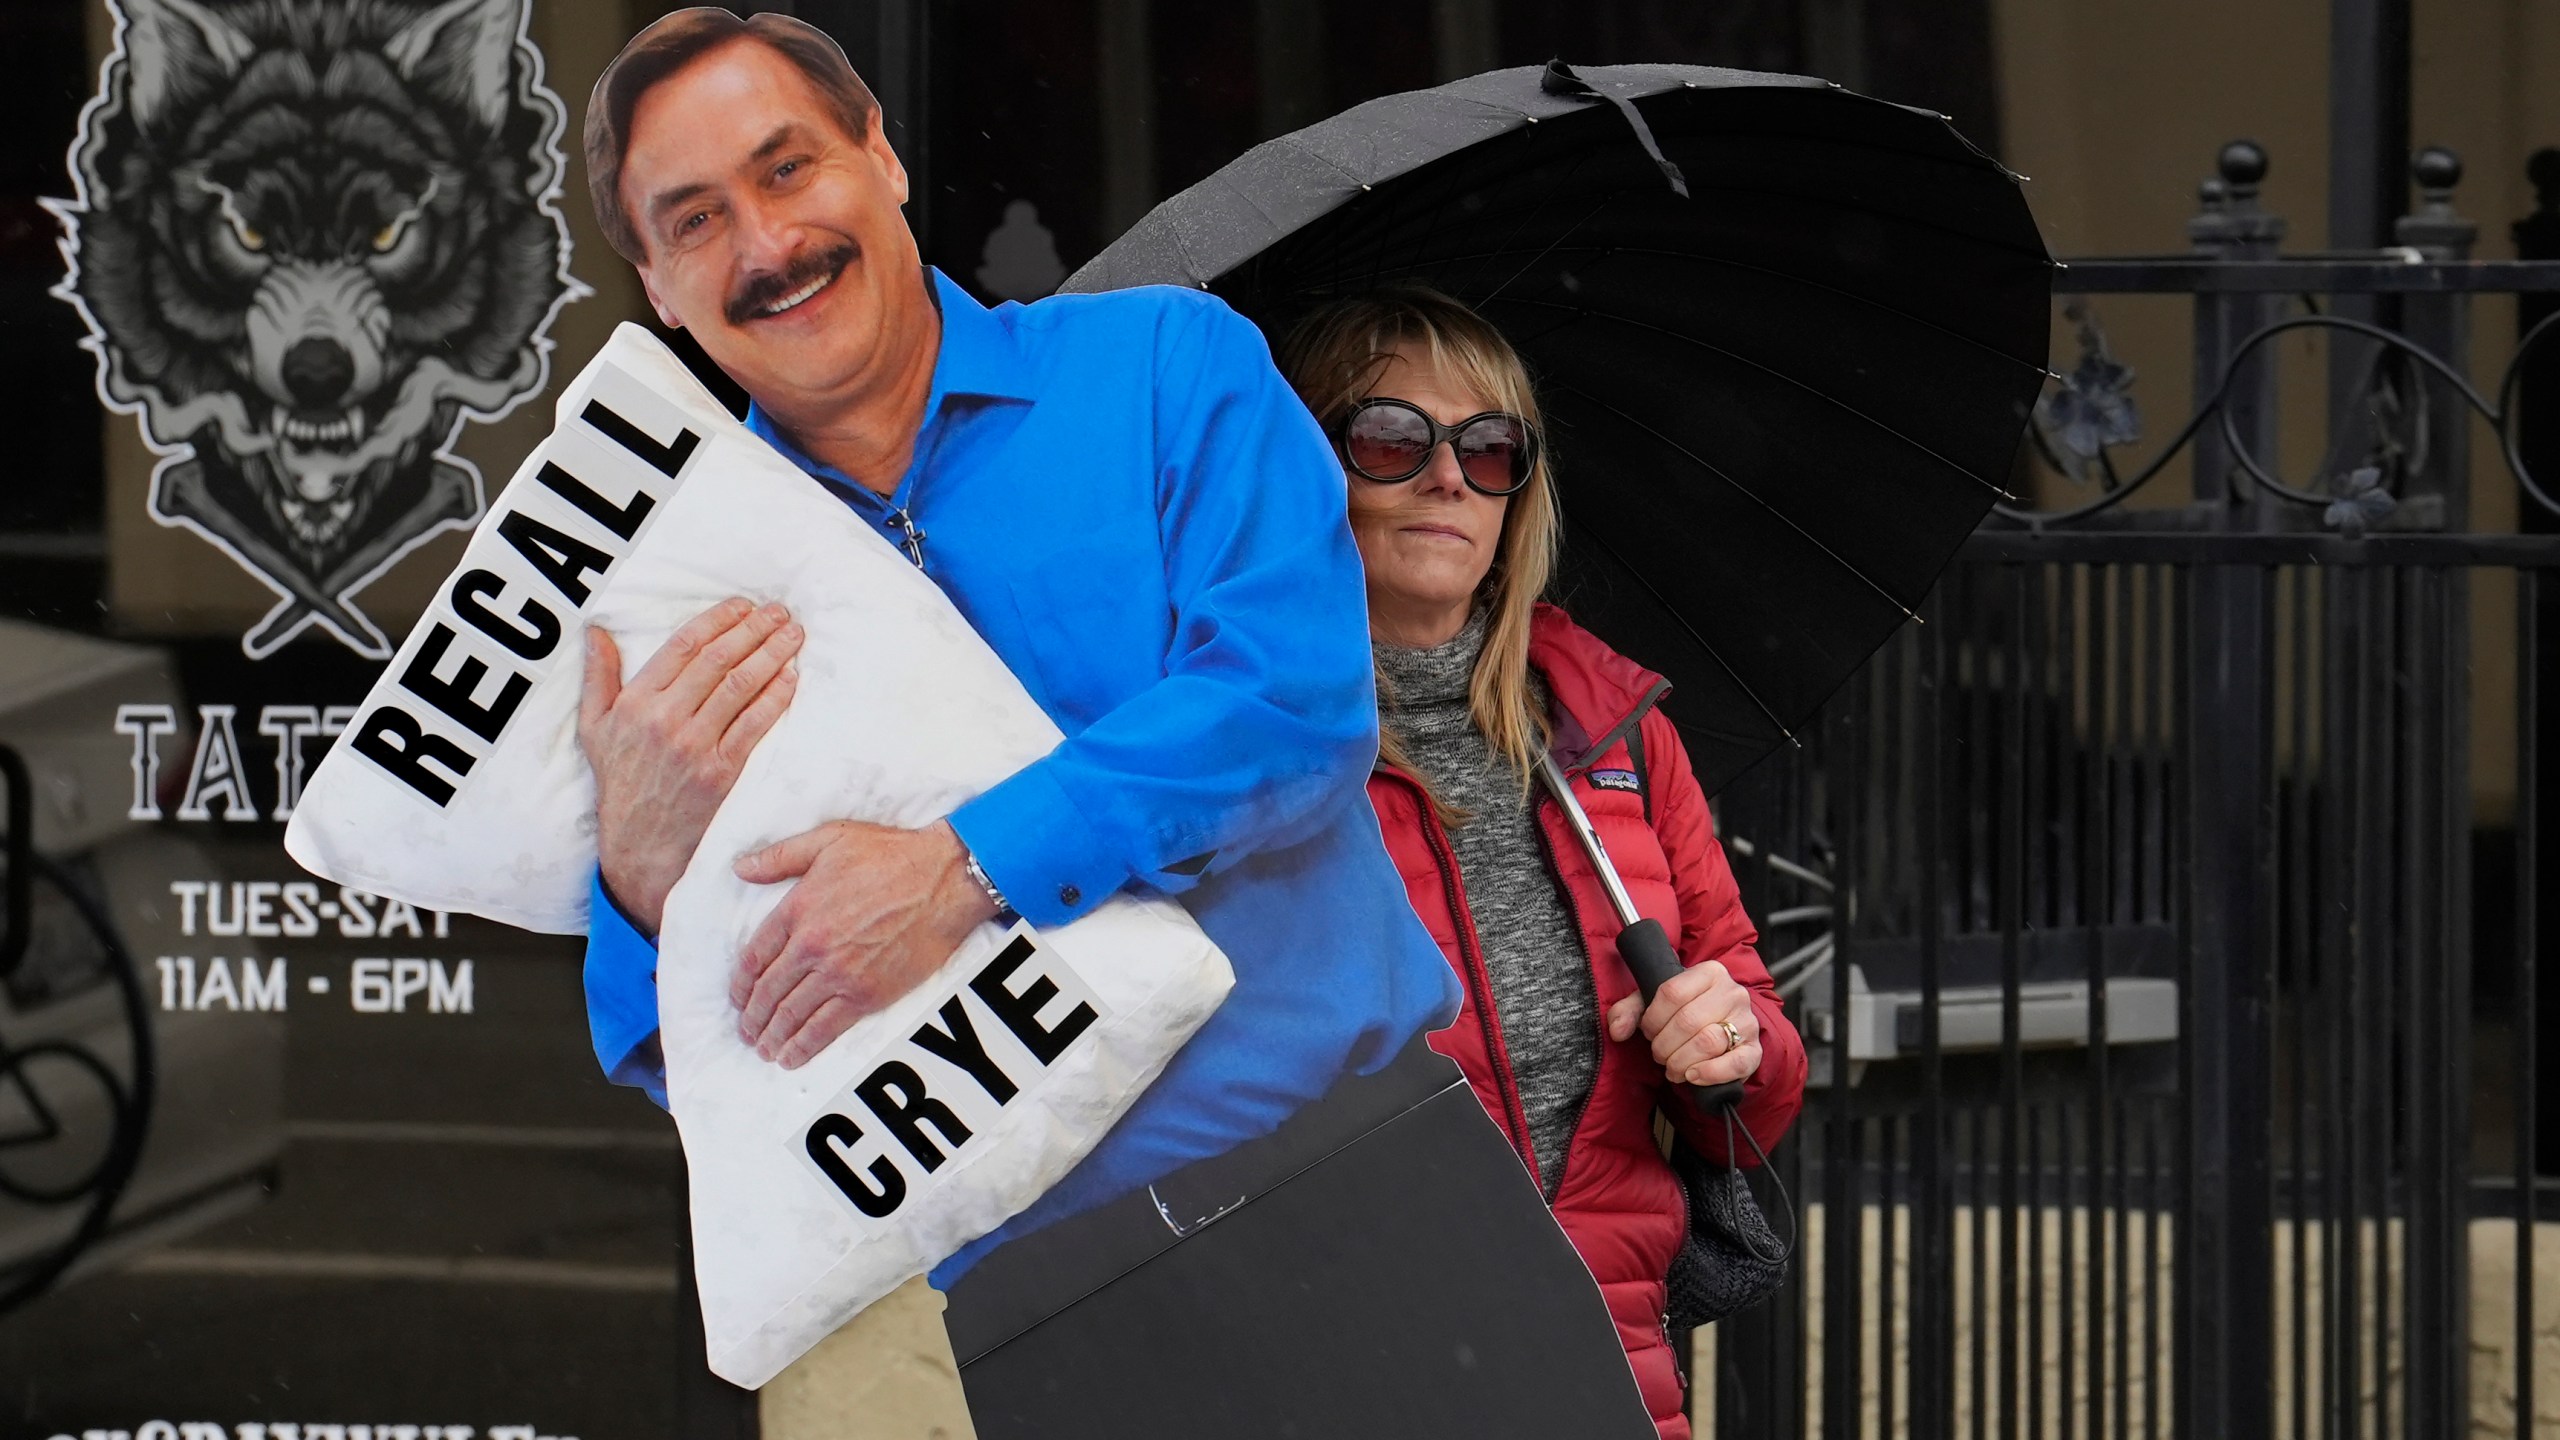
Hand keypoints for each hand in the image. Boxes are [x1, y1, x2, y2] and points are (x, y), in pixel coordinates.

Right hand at [578, 597, 802, 935]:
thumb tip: (596, 631)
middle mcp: (665, 720)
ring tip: (793, 634)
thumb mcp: (595, 728)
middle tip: (780, 611)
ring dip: (772, 655)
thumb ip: (598, 677)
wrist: (639, 845)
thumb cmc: (620, 782)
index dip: (717, 620)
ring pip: (740, 687)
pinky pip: (755, 725)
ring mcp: (695, 746)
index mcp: (636, 703)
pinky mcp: (722, 772)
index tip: (742, 605)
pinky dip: (776, 697)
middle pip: (718, 660)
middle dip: (754, 629)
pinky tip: (792, 678)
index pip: (684, 646)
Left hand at [729, 819, 1000, 1067]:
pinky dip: (803, 1047)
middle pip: (768, 991)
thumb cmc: (892, 856)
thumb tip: (740, 868)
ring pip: (792, 1015)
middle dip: (752, 1017)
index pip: (754, 956)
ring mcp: (839, 974)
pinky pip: (825, 1028)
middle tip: (747, 1031)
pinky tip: (791, 1057)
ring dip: (772, 1036)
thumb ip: (780, 857)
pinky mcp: (867, 995)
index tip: (737, 998)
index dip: (740, 984)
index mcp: (798, 909)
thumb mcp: (830, 839)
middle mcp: (812, 946)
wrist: (945, 880)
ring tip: (764, 1049)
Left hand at [1605, 960, 1761, 1088]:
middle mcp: (1732, 992)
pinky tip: (1692, 1076)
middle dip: (1664, 1045)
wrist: (1722, 1030)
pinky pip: (1734, 1064)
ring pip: (1708, 1043)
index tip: (1648, 1031)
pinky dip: (1709, 1074)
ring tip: (1673, 1067)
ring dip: (1681, 1061)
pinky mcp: (1754, 1051)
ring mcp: (1747, 1021)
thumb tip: (1617, 1030)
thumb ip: (1629, 1011)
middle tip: (1659, 1054)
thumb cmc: (1685, 1013)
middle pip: (1688, 1021)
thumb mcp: (1654, 1004)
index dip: (1652, 1018)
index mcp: (1710, 972)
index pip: (1672, 992)